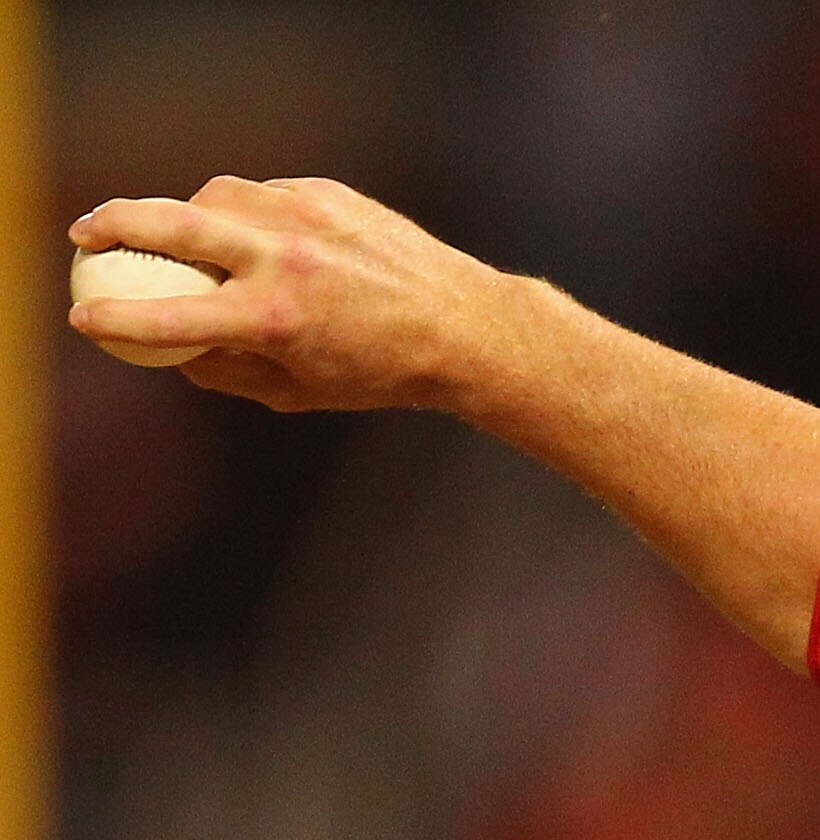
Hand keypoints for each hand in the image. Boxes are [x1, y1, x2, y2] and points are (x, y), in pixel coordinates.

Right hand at [69, 176, 533, 414]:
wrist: (463, 327)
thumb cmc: (381, 372)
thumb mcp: (299, 393)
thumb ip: (227, 372)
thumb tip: (172, 350)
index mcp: (272, 318)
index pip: (166, 314)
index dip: (113, 318)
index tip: (84, 317)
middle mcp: (282, 260)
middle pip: (167, 223)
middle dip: (112, 224)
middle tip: (86, 233)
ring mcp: (304, 217)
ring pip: (213, 197)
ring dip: (184, 214)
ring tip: (180, 237)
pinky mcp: (327, 193)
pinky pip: (262, 193)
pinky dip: (244, 212)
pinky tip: (253, 234)